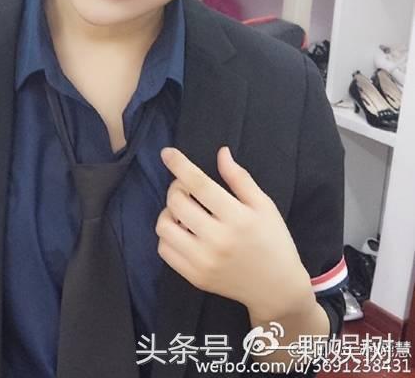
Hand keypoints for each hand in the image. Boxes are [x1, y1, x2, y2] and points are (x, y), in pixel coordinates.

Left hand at [155, 146, 312, 319]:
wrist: (277, 288)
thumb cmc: (273, 240)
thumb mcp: (264, 205)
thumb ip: (239, 178)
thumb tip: (221, 152)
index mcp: (237, 218)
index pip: (199, 184)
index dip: (180, 165)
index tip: (167, 152)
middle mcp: (218, 240)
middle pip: (177, 203)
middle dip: (176, 188)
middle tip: (187, 189)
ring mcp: (204, 262)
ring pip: (164, 227)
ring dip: (168, 212)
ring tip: (184, 212)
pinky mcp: (195, 277)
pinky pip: (164, 250)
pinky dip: (168, 235)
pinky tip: (183, 231)